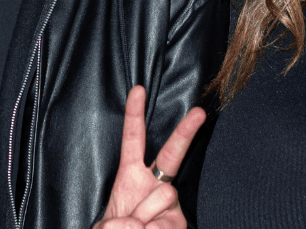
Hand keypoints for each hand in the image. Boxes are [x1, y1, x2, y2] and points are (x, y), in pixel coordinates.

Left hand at [94, 85, 206, 228]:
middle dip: (185, 131)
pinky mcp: (180, 223)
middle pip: (172, 154)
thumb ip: (117, 224)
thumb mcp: (107, 227)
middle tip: (199, 112)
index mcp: (131, 177)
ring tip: (137, 228)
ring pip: (163, 196)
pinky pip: (166, 223)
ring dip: (142, 218)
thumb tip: (139, 224)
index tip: (138, 90)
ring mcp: (170, 204)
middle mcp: (155, 185)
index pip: (133, 141)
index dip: (134, 115)